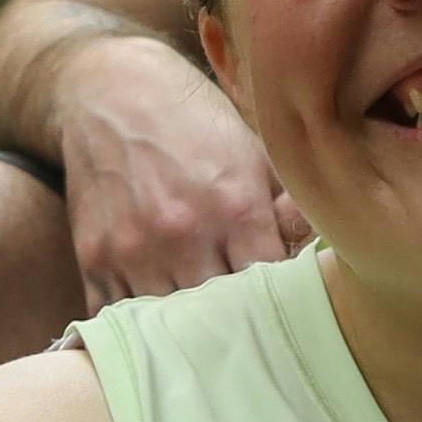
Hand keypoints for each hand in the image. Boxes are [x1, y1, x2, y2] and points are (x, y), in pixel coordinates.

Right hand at [39, 27, 301, 309]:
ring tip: (200, 326)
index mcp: (235, 207)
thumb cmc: (194, 120)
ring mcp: (134, 250)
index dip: (275, 299)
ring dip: (186, 330)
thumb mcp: (255, 149)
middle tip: (242, 322)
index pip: (269, 287)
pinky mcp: (94, 258)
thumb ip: (291, 205)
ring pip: (170, 326)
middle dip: (234, 322)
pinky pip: (118, 319)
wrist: (110, 91)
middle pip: (221, 316)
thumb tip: (326, 247)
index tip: (277, 301)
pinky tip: (155, 320)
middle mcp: (183, 234)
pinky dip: (138, 327)